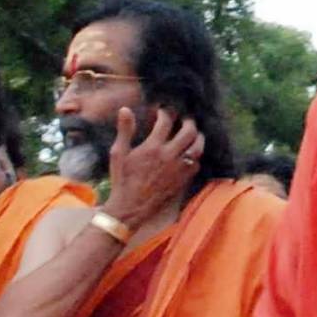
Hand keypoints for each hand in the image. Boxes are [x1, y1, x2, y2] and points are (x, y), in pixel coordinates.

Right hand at [103, 105, 204, 230]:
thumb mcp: (118, 153)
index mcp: (152, 147)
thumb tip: (125, 109)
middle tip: (185, 118)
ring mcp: (178, 169)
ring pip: (197, 147)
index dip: (166, 112)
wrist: (131, 207)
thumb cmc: (122, 180)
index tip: (163, 110)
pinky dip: (196, 156)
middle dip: (188, 121)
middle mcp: (169, 156)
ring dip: (197, 137)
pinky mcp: (183, 180)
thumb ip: (125, 130)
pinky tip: (191, 153)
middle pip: (188, 131)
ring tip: (193, 133)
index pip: (166, 121)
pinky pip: (197, 164)